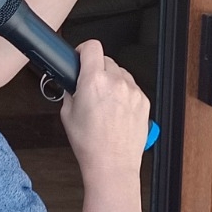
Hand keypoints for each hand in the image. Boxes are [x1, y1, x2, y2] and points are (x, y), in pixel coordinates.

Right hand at [61, 41, 150, 178]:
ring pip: (121, 73)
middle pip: (106, 60)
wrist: (112, 164)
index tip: (81, 56)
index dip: (84, 49)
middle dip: (97, 70)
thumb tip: (72, 83)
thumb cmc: (90, 144)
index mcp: (94, 81)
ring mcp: (132, 91)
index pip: (92, 46)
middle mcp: (116, 82)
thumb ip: (70, 92)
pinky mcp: (144, 101)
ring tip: (105, 103)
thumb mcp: (67, 114)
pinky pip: (132, 88)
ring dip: (112, 81)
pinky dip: (124, 94)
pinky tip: (117, 112)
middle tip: (91, 87)